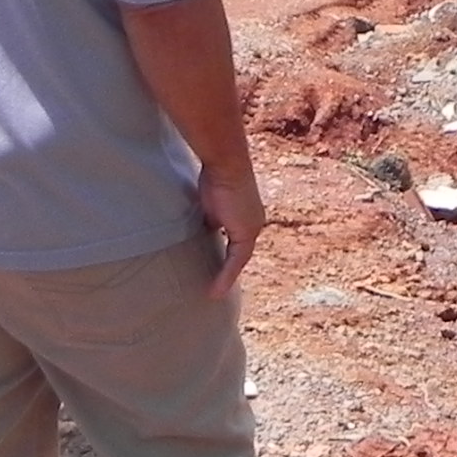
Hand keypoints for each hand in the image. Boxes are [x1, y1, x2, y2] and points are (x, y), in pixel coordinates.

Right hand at [197, 161, 266, 294]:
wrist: (225, 163)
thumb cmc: (214, 174)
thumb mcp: (209, 202)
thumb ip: (209, 218)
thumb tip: (203, 230)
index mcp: (245, 215)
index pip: (235, 241)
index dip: (224, 257)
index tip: (212, 269)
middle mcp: (253, 222)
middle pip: (239, 253)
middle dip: (227, 270)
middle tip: (214, 288)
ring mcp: (252, 228)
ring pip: (238, 260)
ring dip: (226, 277)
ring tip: (213, 294)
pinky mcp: (247, 233)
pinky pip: (236, 261)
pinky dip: (225, 276)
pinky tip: (214, 291)